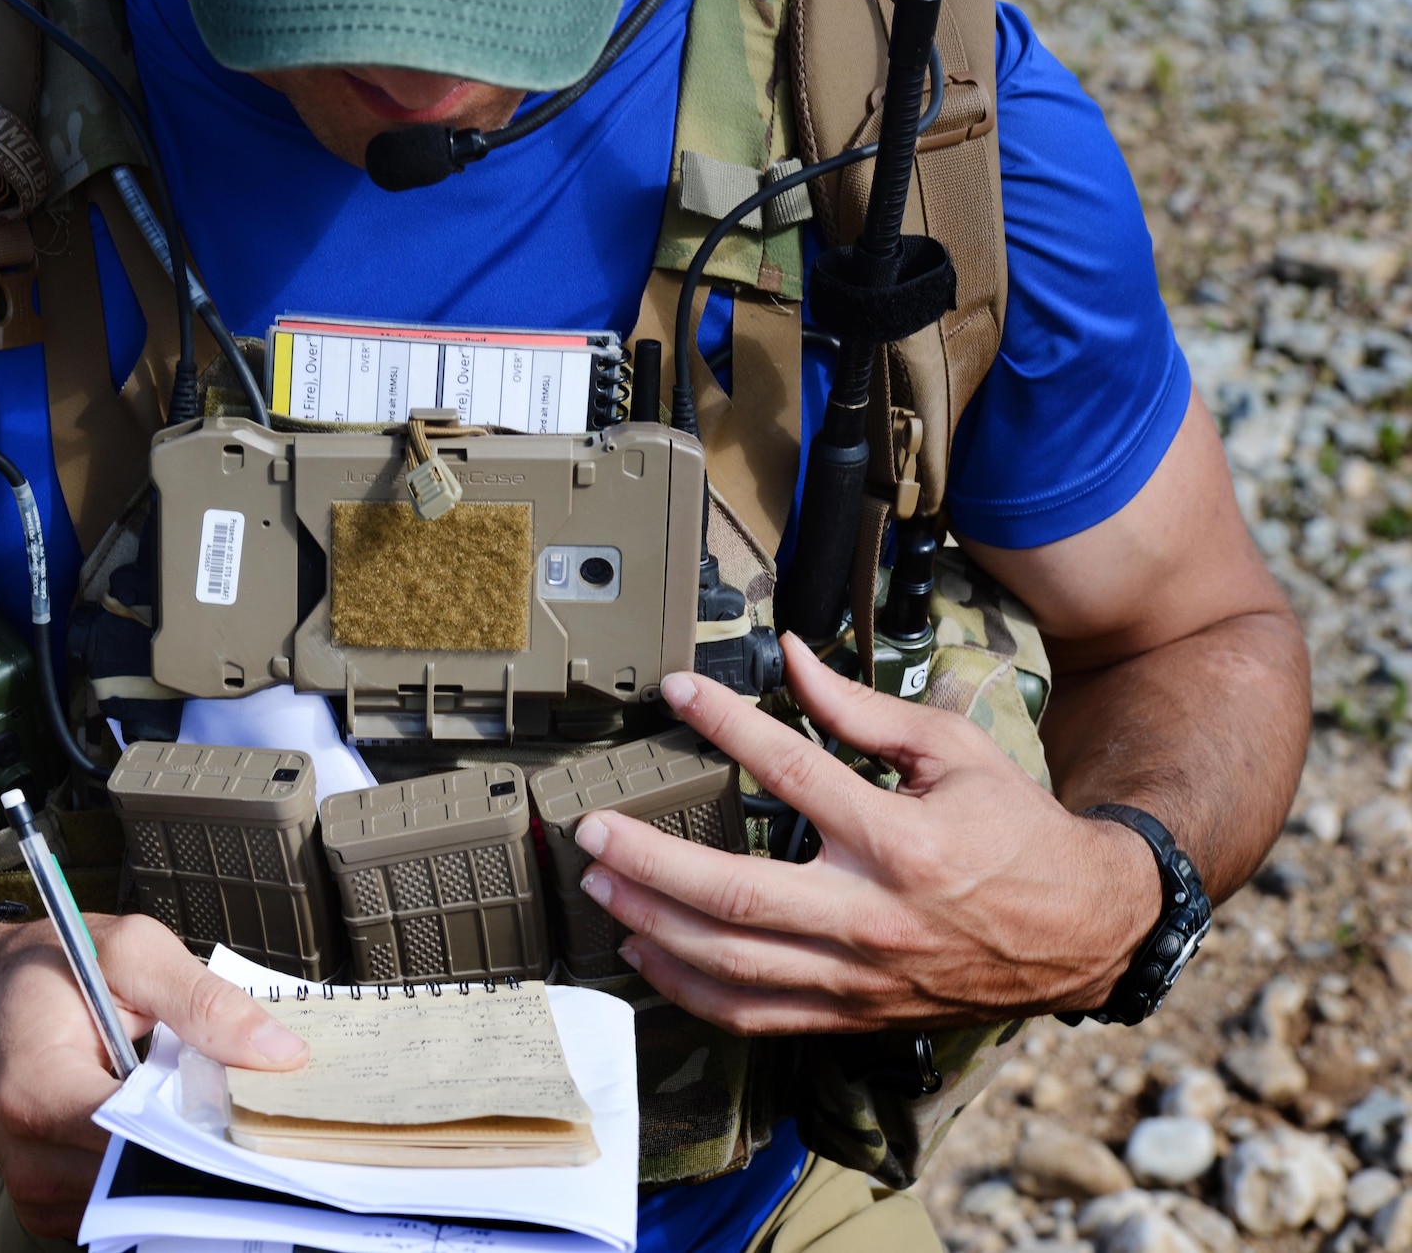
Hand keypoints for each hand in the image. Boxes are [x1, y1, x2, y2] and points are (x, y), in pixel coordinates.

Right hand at [0, 914, 306, 1237]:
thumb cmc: (48, 967)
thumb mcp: (131, 951)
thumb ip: (205, 1001)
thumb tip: (281, 1054)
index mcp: (39, 1090)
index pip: (139, 1141)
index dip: (207, 1132)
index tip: (259, 1118)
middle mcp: (29, 1155)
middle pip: (144, 1182)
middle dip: (204, 1154)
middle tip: (249, 1117)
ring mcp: (34, 1189)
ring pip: (138, 1201)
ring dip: (179, 1165)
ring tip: (199, 1113)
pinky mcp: (46, 1203)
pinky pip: (120, 1206)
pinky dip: (151, 1173)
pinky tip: (166, 1130)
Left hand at [575, 636, 1160, 1033]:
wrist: (1082, 931)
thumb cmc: (1017, 834)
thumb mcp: (954, 752)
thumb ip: (862, 710)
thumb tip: (789, 658)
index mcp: (902, 841)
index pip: (794, 773)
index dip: (727, 725)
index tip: (676, 693)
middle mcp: (873, 916)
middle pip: (737, 895)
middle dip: (651, 861)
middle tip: (593, 831)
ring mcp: (857, 976)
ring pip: (733, 964)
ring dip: (652, 925)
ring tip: (599, 886)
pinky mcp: (851, 1014)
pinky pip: (753, 1014)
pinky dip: (688, 989)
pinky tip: (646, 953)